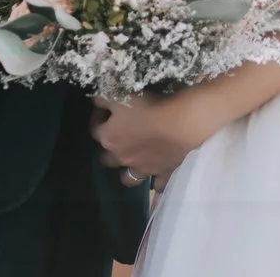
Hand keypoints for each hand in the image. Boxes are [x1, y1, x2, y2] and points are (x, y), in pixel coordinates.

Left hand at [94, 95, 213, 185]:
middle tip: (122, 135)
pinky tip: (159, 174)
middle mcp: (122, 157)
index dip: (100, 116)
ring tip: (136, 160)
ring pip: (128, 177)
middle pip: (107, 158)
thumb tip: (97, 101)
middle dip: (111, 148)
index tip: (107, 107)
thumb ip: (104, 99)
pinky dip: (157, 181)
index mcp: (109, 137)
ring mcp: (142, 168)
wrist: (184, 122)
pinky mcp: (163, 173)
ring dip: (129, 170)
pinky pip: (158, 184)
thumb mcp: (121, 94)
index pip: (95, 127)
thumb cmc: (151, 106)